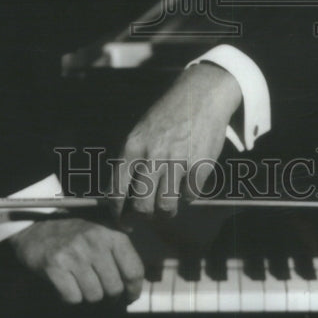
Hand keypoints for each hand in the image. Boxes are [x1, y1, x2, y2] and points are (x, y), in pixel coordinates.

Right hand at [7, 218, 143, 304]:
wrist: (37, 230)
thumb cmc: (74, 237)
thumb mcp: (101, 235)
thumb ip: (120, 254)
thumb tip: (136, 285)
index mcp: (110, 234)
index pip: (134, 270)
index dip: (134, 290)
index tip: (129, 297)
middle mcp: (94, 241)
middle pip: (114, 288)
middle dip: (109, 297)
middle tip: (102, 293)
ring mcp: (74, 253)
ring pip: (94, 296)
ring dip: (89, 296)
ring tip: (82, 285)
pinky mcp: (55, 265)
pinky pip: (73, 298)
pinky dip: (70, 298)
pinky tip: (67, 285)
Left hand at [109, 62, 241, 219]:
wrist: (200, 95)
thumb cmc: (167, 116)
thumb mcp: (141, 132)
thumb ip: (131, 160)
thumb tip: (121, 196)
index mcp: (132, 147)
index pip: (116, 191)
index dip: (117, 213)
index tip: (123, 223)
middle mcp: (152, 156)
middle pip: (142, 206)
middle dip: (144, 217)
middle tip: (148, 217)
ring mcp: (177, 162)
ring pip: (166, 207)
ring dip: (167, 211)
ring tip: (168, 206)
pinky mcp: (199, 166)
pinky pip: (190, 196)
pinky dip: (189, 195)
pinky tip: (188, 183)